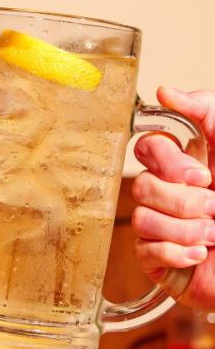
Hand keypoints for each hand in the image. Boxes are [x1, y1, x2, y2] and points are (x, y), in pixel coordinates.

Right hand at [132, 87, 214, 308]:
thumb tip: (166, 92)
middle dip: (184, 202)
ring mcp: (156, 225)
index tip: (203, 176)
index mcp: (183, 167)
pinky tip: (199, 255)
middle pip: (142, 185)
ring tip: (213, 237)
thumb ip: (207, 113)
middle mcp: (165, 193)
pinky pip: (144, 249)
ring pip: (142, 218)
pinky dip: (176, 253)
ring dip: (186, 230)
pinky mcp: (153, 257)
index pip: (147, 148)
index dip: (168, 162)